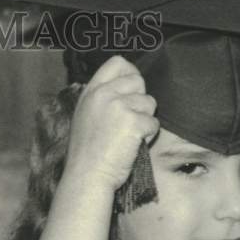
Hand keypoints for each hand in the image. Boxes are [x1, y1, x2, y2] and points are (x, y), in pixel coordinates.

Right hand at [64, 55, 158, 192]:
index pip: (117, 63)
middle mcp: (104, 94)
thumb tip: (127, 87)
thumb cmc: (87, 153)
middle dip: (139, 100)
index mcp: (91, 92)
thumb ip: (102, 98)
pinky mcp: (134, 122)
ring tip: (127, 136)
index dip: (130, 74)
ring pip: (149, 102)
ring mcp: (119, 107)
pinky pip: (154, 123)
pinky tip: (132, 146)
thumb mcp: (85, 116)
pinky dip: (148, 136)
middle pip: (138, 81)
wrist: (87, 176)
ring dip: (144, 120)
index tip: (131, 90)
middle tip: (128, 120)